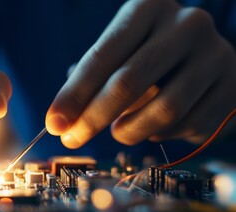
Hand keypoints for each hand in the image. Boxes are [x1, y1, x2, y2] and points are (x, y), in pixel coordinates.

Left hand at [46, 0, 235, 147]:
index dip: (74, 94)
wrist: (207, 58)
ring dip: (129, 131)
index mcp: (149, 8)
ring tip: (119, 132)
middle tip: (73, 138)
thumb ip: (92, 79)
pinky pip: (187, 125)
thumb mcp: (122, 52)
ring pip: (163, 110)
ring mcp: (215, 54)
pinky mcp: (231, 86)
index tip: (54, 122)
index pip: (102, 55)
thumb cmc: (151, 55)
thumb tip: (61, 118)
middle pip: (129, 82)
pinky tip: (154, 126)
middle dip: (93, 118)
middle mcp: (186, 24)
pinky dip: (161, 134)